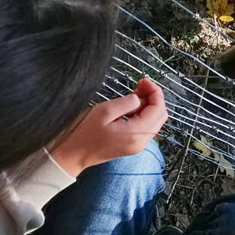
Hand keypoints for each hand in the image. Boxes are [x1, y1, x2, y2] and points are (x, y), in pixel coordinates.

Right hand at [48, 78, 167, 176]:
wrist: (73, 154)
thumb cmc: (84, 133)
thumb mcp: (105, 111)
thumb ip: (127, 102)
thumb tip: (140, 98)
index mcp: (136, 133)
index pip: (158, 109)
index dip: (155, 92)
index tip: (144, 81)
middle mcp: (141, 142)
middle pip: (160, 115)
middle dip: (154, 97)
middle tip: (140, 85)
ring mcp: (137, 145)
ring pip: (155, 121)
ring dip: (149, 105)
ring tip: (135, 93)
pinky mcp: (132, 145)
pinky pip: (146, 127)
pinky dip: (144, 114)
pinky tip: (132, 106)